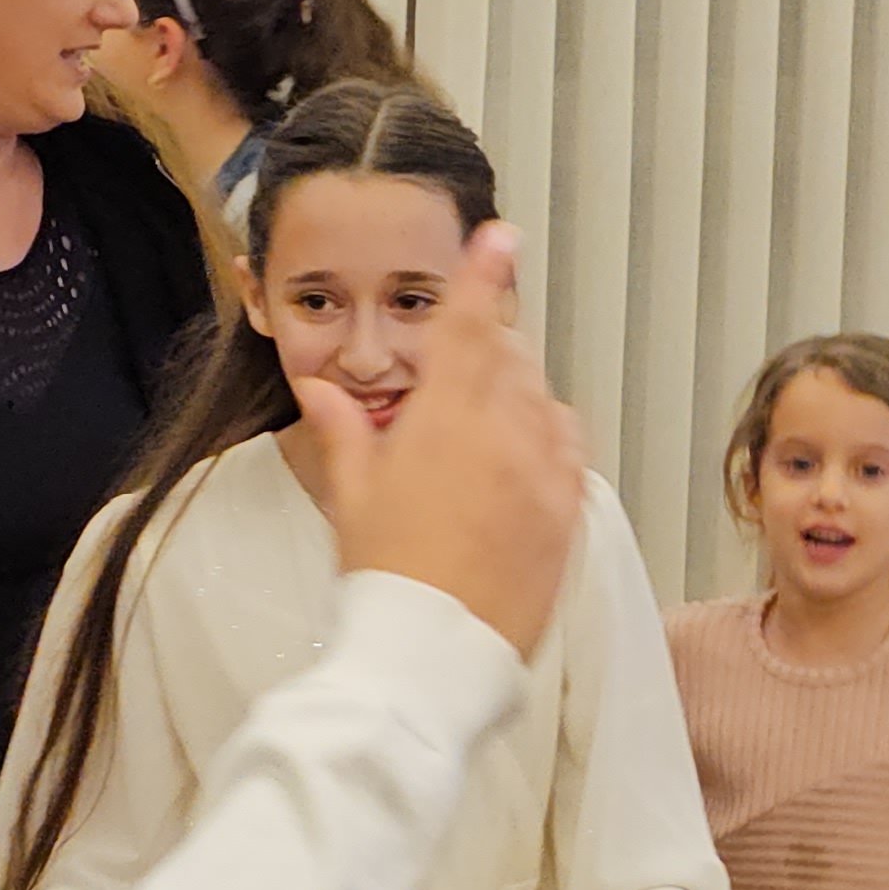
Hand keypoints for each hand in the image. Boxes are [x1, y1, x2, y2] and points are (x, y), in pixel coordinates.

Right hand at [291, 223, 589, 654]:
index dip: (483, 275)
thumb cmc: (382, 572)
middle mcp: (504, 434)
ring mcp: (544, 473)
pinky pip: (567, 450)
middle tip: (458, 376)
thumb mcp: (350, 495)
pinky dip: (546, 440)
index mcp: (444, 419)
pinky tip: (517, 462)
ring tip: (480, 431)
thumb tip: (320, 390)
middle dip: (489, 352)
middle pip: (510, 359)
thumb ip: (342, 431)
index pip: (468, 327)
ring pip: (542, 400)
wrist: (433, 652)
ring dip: (518, 396)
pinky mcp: (568, 512)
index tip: (501, 237)